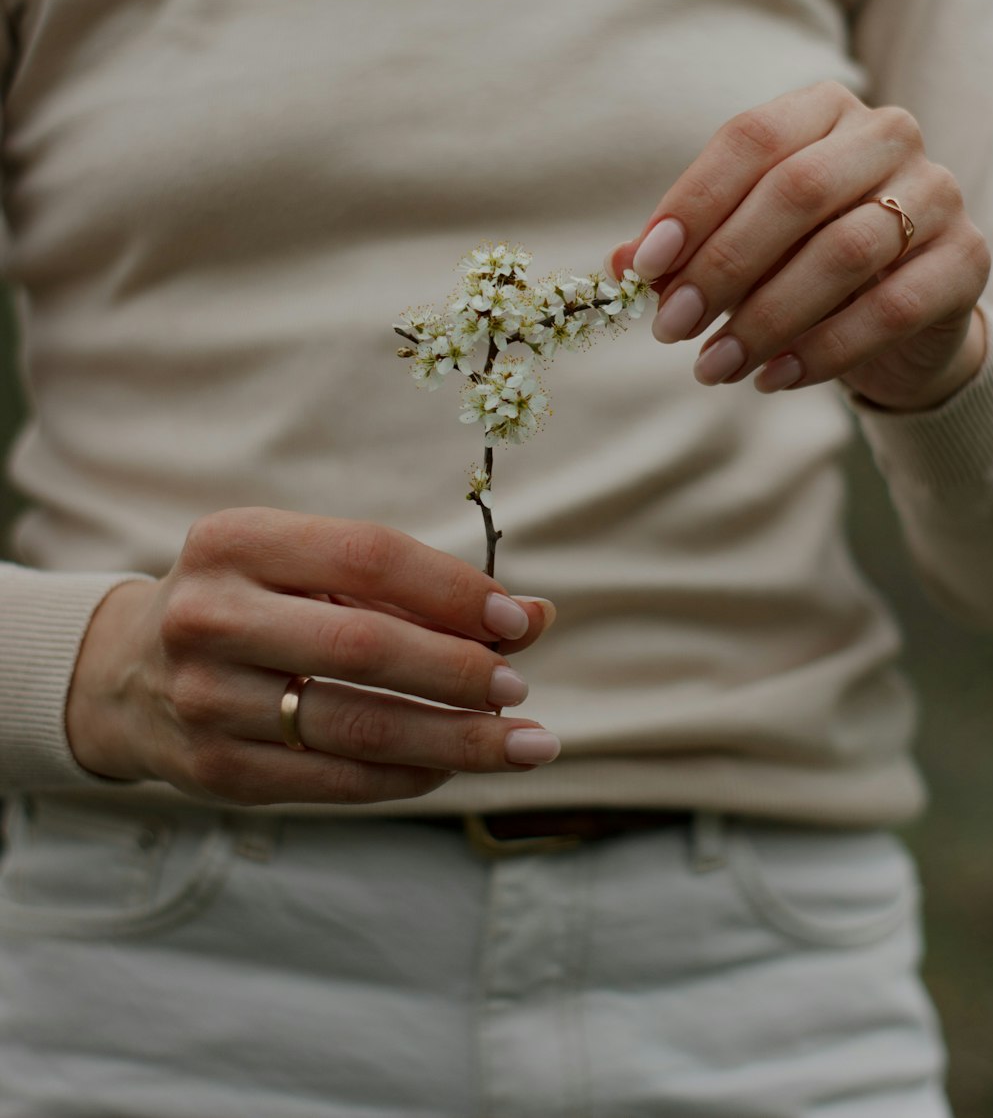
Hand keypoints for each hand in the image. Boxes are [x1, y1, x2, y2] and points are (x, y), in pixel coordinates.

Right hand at [65, 508, 558, 806]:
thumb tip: (534, 618)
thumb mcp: (310, 570)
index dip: (452, 589)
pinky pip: (335, 781)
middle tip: (519, 688)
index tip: (516, 620)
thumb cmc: (254, 605)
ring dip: (455, 739)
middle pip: (363, 646)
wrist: (129, 675)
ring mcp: (206, 699)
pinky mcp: (215, 771)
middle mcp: (210, 616)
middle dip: (458, 672)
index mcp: (236, 540)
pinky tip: (454, 765)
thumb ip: (414, 587)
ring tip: (525, 743)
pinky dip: (409, 776)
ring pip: (356, 727)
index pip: (367, 556)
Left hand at [606, 82, 990, 410]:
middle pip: (795, 192)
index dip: (691, 204)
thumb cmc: (802, 260)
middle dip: (722, 267)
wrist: (901, 313)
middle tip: (671, 327)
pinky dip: (823, 350)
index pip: (750, 140)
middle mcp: (886, 135)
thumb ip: (683, 248)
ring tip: (713, 366)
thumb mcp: (740, 245)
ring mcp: (936, 193)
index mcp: (822, 110)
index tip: (643, 267)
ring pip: (843, 252)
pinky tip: (773, 378)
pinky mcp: (964, 260)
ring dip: (766, 318)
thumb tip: (615, 266)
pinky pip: (890, 307)